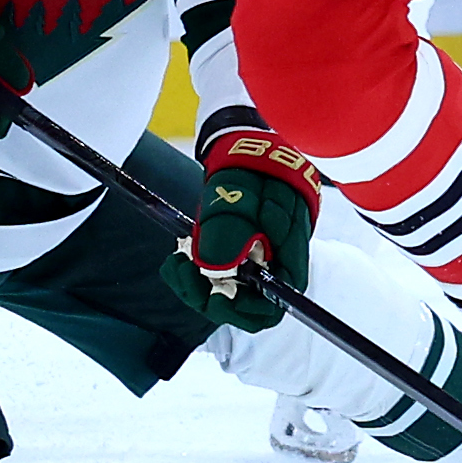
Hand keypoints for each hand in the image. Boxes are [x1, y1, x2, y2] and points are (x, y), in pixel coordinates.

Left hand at [159, 116, 318, 331]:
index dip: (235, 309)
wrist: (250, 152)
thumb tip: (213, 272)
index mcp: (284, 266)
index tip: (209, 293)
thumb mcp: (242, 201)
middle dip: (204, 294)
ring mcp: (252, 264)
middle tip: (179, 269)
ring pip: (222, 292)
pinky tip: (179, 255)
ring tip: (176, 260)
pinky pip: (214, 275)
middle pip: (238, 305)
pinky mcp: (235, 256)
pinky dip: (194, 270)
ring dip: (194, 283)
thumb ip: (231, 238)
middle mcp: (270, 271)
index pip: (264, 310)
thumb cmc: (255, 175)